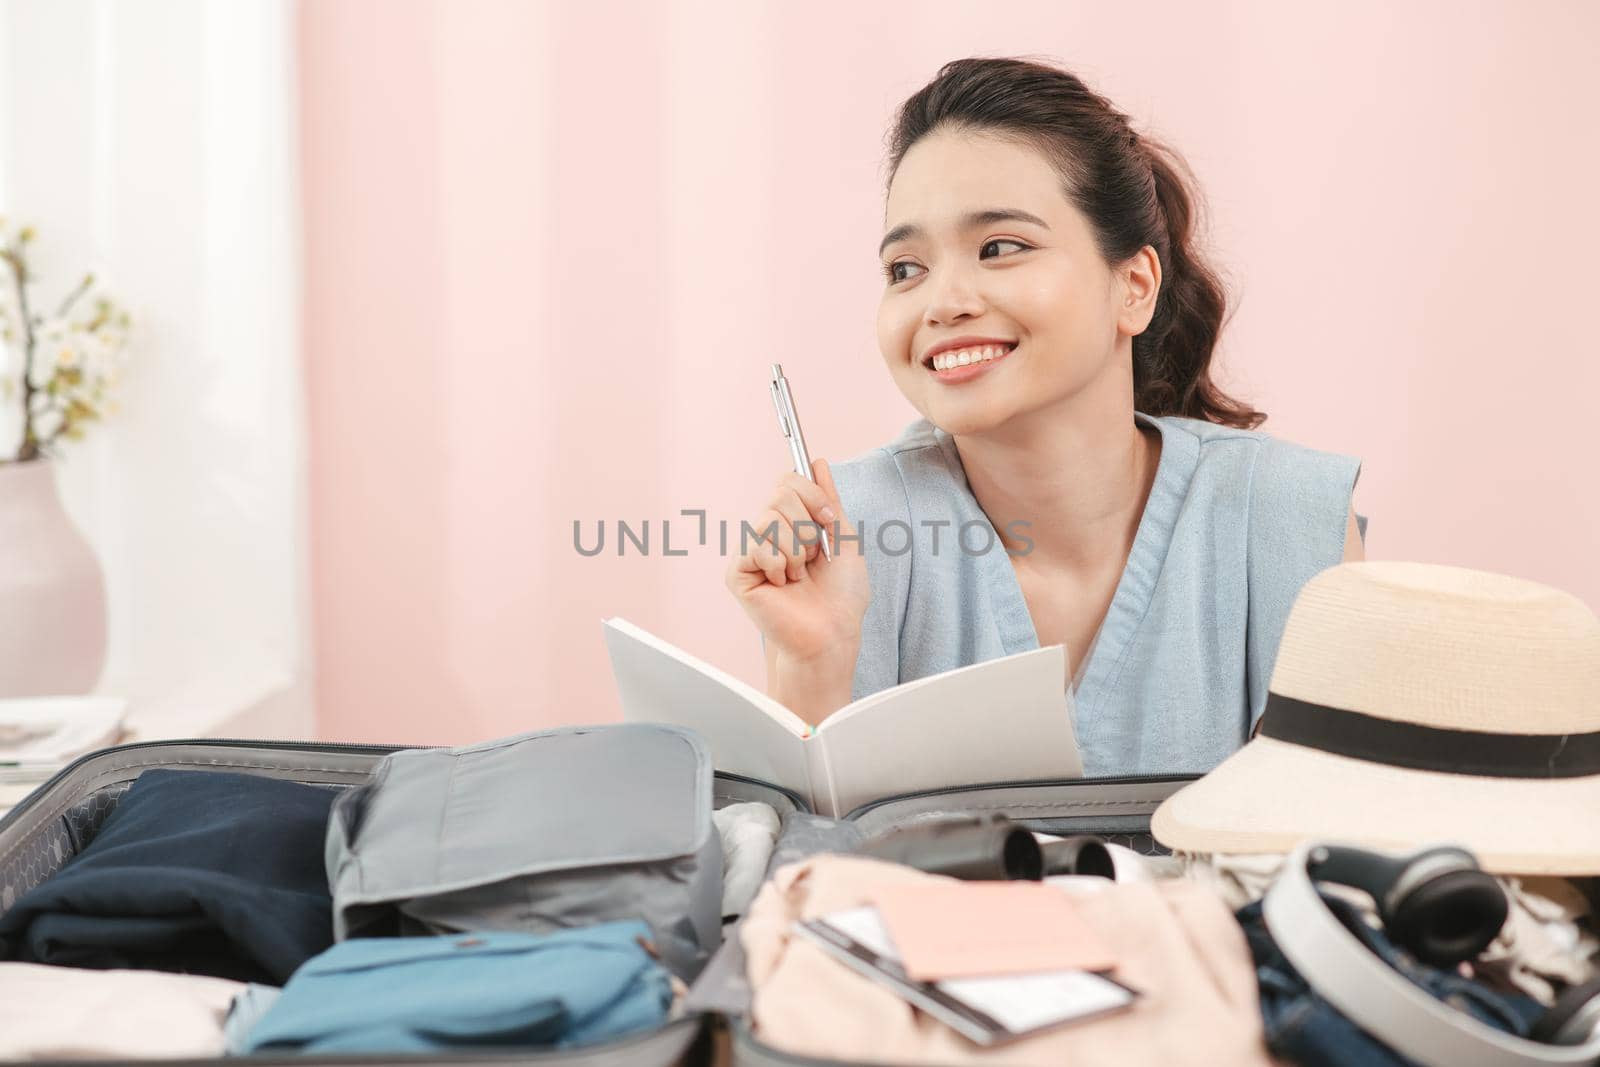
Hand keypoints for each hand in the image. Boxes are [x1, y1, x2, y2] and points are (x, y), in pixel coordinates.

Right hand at [725, 458, 869, 664]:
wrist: (832, 633)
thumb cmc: (841, 596)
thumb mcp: (844, 538)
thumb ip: (829, 500)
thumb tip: (817, 463)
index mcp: (792, 523)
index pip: (788, 480)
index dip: (812, 494)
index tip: (828, 520)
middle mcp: (767, 533)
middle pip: (779, 492)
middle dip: (807, 526)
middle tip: (812, 558)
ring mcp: (750, 552)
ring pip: (769, 519)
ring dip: (796, 550)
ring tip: (797, 576)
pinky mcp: (737, 572)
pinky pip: (756, 545)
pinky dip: (778, 565)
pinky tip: (781, 586)